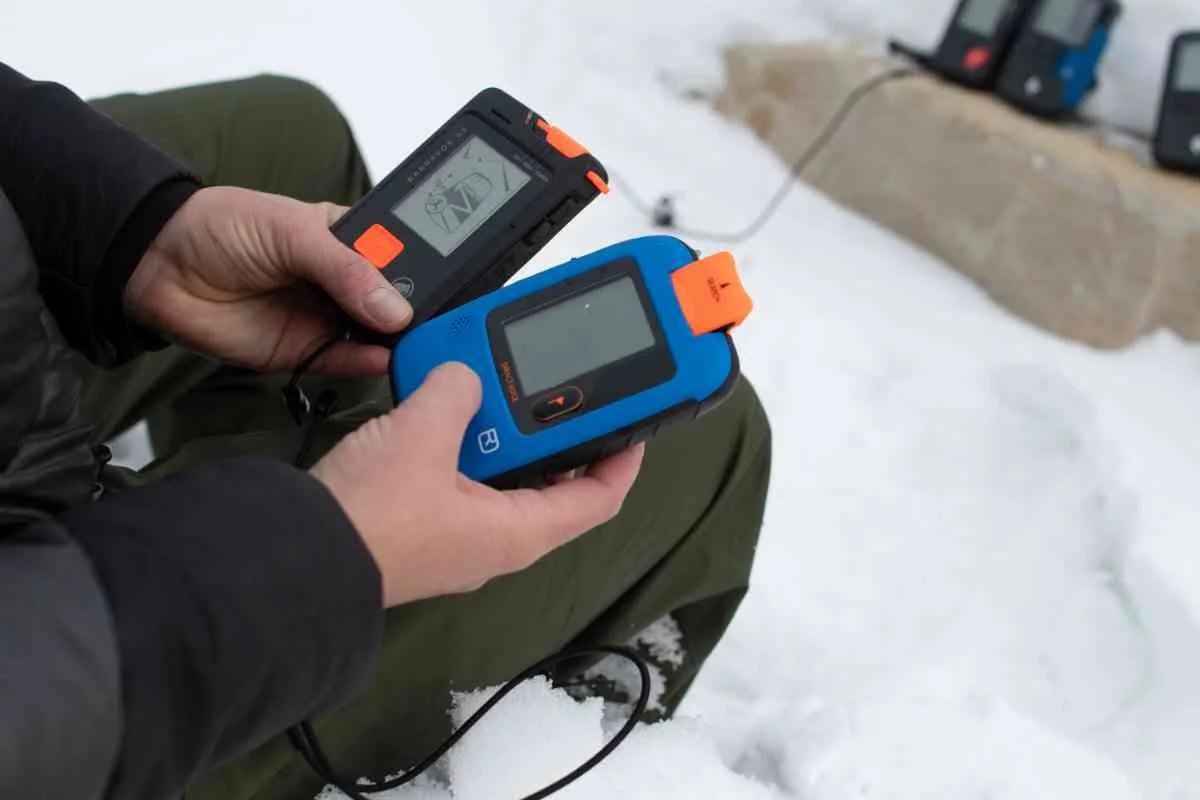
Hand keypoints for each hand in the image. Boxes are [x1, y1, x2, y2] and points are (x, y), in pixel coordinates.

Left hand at [124, 186, 411, 374]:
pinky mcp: (305, 352)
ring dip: (396, 341)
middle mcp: (345, 281)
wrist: (157, 265)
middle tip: (438, 321)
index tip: (450, 284)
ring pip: (375, 335)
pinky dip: (365, 364)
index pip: (403, 256)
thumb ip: (346, 269)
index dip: (427, 269)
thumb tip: (394, 307)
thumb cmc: (221, 227)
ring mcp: (326, 318)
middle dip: (416, 311)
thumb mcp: (293, 231)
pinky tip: (384, 358)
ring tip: (419, 344)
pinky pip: (344, 363)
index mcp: (351, 239)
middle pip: (396, 302)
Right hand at [311, 363, 644, 606]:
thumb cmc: (372, 514)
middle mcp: (495, 540)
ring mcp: (456, 536)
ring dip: (498, 432)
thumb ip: (457, 391)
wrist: (295, 559)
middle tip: (552, 385)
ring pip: (498, 476)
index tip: (633, 421)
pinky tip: (441, 408)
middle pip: (549, 481)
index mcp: (519, 532)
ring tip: (491, 384)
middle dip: (552, 431)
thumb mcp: (424, 434)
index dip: (623, 458)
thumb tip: (462, 376)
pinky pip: (457, 479)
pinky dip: (459, 443)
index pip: (598, 498)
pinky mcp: (419, 527)